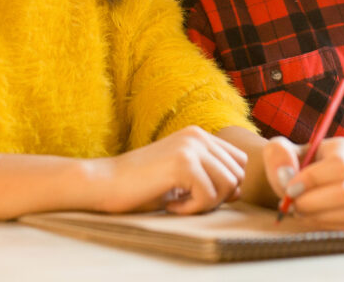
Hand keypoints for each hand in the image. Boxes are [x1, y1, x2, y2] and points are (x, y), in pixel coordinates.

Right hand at [92, 125, 246, 214]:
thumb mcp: (182, 176)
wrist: (103, 183)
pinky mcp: (183, 163)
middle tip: (190, 203)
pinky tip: (171, 206)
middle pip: (238, 174)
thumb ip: (211, 177)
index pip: (239, 160)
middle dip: (219, 196)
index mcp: (199, 135)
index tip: (201, 196)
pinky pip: (209, 195)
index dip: (228, 185)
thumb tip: (240, 191)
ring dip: (207, 204)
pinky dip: (193, 209)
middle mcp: (198, 135)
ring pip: (228, 185)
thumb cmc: (141, 186)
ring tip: (180, 203)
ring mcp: (191, 146)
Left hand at [262, 136, 343, 228]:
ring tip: (301, 210)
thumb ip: (278, 153)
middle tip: (292, 205)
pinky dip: (327, 226)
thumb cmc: (293, 167)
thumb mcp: (280, 152)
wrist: (300, 187)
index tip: (290, 189)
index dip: (314, 179)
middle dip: (312, 202)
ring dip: (318, 216)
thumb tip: (285, 172)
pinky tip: (313, 218)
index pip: (339, 164)